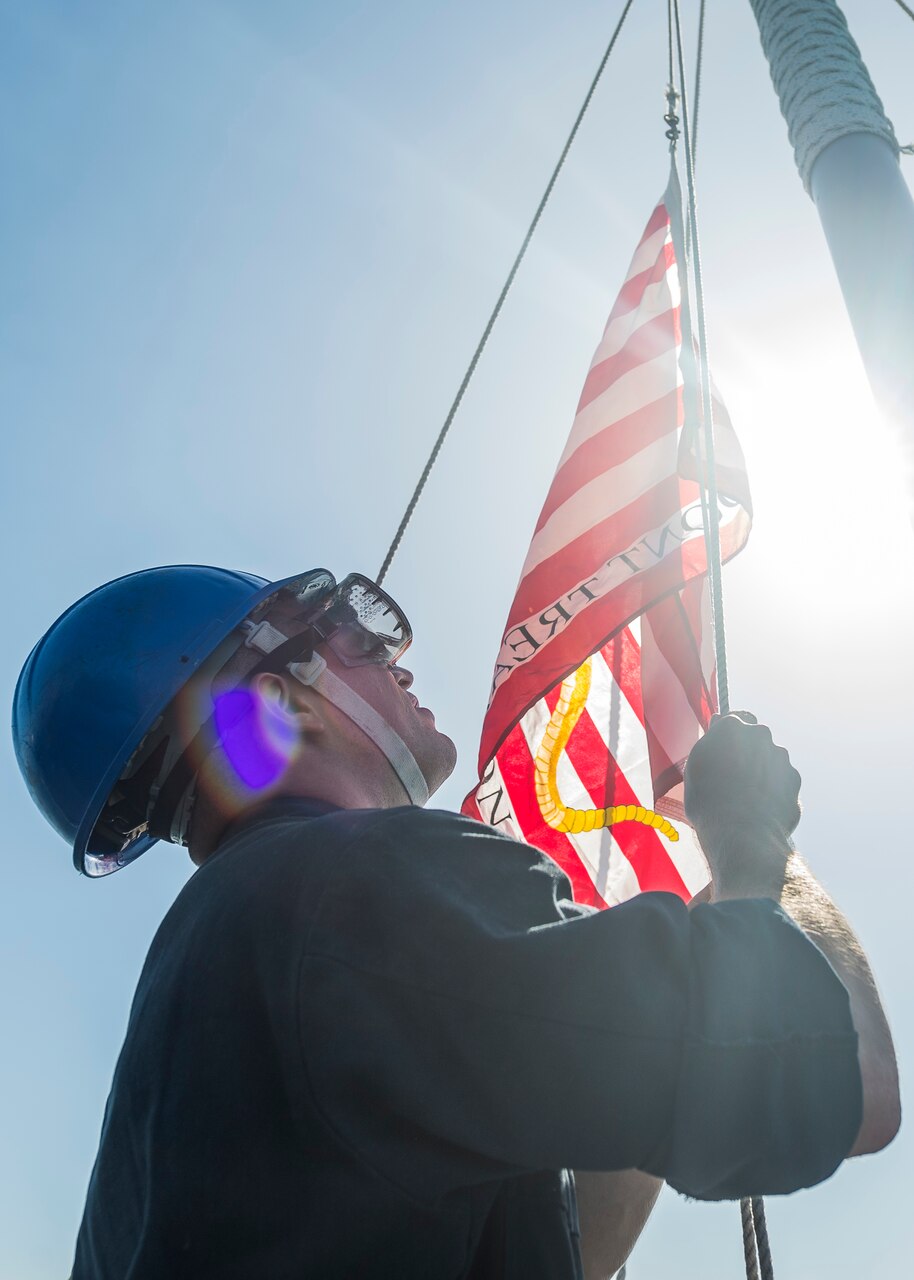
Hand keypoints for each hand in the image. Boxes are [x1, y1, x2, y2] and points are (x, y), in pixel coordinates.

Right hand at [684, 712, 801, 843]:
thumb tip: (718, 729)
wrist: (741, 833)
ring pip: (771, 760)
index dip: (729, 737)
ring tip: (746, 798)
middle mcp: (760, 736)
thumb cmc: (708, 800)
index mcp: (732, 728)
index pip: (734, 720)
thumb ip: (710, 744)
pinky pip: (782, 782)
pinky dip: (774, 791)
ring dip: (762, 772)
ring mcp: (781, 757)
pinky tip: (760, 809)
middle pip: (755, 739)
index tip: (724, 751)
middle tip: (733, 777)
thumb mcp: (695, 767)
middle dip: (748, 753)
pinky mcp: (795, 780)